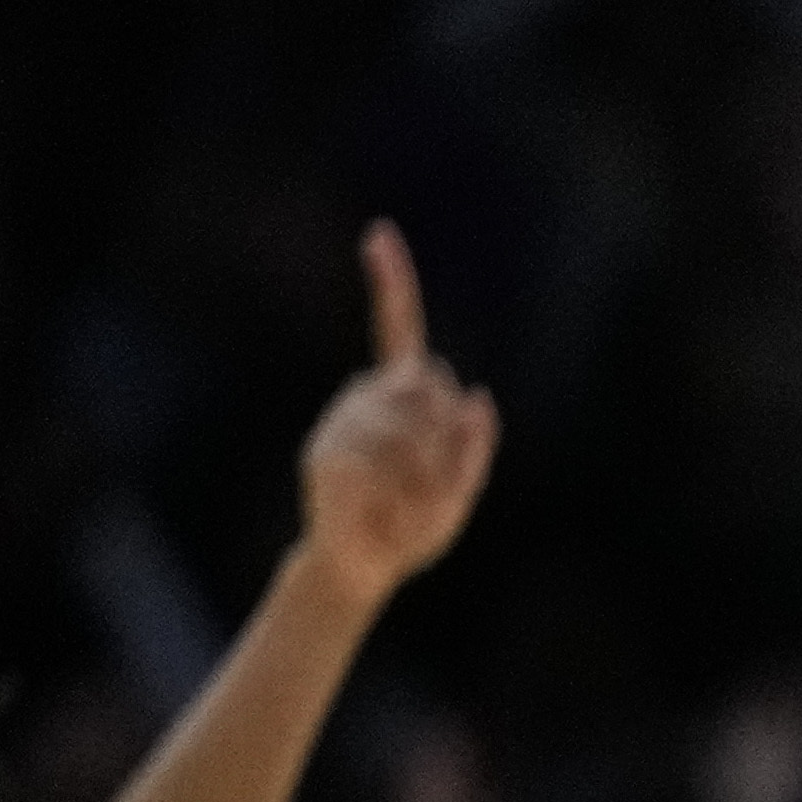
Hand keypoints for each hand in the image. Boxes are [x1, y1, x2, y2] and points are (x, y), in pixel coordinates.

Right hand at [296, 228, 500, 595]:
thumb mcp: (462, 490)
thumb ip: (474, 446)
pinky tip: (387, 507)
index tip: (378, 233)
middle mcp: (366, 397)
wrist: (363, 567)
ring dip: (428, 469)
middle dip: (448, 433)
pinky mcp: (325, 451)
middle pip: (430, 382)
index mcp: (400, 399)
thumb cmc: (413, 527)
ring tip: (411, 503)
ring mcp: (342, 421)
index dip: (392, 283)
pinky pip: (378, 455)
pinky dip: (399, 488)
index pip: (398, 332)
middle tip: (435, 483)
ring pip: (409, 420)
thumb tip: (476, 396)